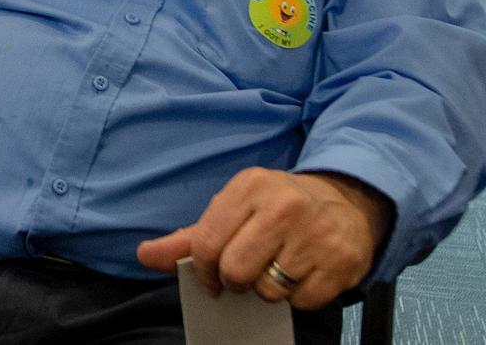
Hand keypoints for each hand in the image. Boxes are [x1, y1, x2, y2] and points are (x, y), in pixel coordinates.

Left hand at [136, 168, 391, 309]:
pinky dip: (298, 296)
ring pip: (269, 291)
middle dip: (234, 281)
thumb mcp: (233, 207)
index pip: (206, 243)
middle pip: (236, 271)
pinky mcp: (341, 263)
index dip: (203, 269)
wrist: (343, 202)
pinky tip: (302, 272)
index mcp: (249, 186)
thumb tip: (144, 256)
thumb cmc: (275, 207)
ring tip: (278, 266)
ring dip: (268, 289)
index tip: (211, 275)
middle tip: (245, 272)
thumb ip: (188, 237)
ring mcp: (315, 234)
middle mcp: (283, 206)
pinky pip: (302, 302)